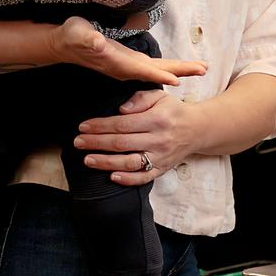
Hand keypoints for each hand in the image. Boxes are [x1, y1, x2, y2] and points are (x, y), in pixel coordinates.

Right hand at [54, 17, 206, 87]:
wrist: (65, 45)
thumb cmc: (72, 37)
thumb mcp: (78, 34)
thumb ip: (88, 39)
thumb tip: (98, 43)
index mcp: (116, 62)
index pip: (141, 70)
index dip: (158, 75)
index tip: (177, 80)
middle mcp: (125, 67)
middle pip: (157, 71)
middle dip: (180, 71)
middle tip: (203, 70)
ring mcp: (128, 65)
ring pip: (158, 69)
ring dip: (179, 70)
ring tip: (200, 68)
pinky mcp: (129, 61)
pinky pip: (153, 67)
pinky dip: (169, 68)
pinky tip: (180, 70)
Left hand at [74, 89, 200, 183]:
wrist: (197, 129)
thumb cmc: (172, 110)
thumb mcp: (159, 96)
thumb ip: (139, 99)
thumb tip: (121, 110)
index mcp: (157, 119)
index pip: (123, 124)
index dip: (101, 126)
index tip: (83, 127)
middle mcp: (159, 139)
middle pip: (122, 143)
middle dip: (97, 143)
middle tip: (78, 142)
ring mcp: (161, 157)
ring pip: (130, 162)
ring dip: (107, 163)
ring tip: (88, 160)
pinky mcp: (162, 169)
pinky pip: (144, 177)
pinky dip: (128, 179)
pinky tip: (112, 177)